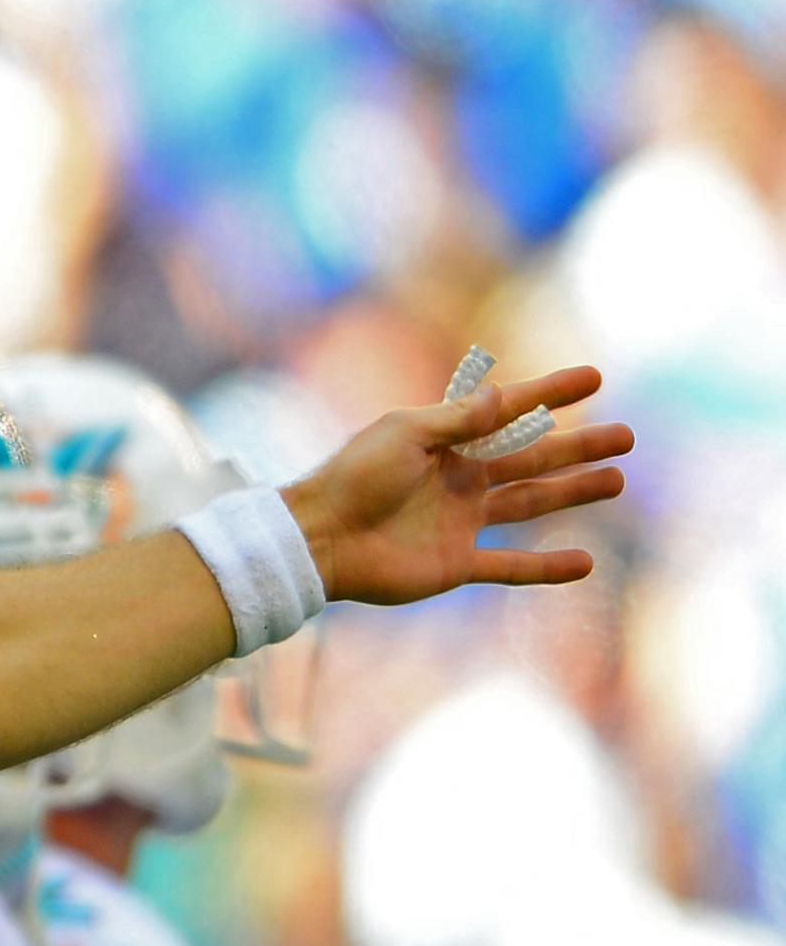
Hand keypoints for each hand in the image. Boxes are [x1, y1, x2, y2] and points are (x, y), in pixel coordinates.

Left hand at [283, 366, 629, 604]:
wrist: (319, 541)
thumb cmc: (353, 478)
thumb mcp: (405, 434)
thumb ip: (457, 420)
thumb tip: (505, 396)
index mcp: (445, 442)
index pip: (509, 412)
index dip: (550, 394)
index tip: (593, 377)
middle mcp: (459, 479)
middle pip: (532, 458)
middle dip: (579, 446)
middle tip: (626, 436)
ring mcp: (461, 522)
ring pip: (531, 504)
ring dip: (574, 493)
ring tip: (617, 480)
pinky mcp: (456, 563)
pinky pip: (510, 566)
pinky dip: (546, 568)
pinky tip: (585, 563)